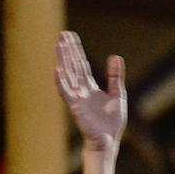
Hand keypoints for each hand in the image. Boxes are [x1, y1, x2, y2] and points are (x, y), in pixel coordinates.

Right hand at [55, 31, 125, 152]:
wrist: (108, 140)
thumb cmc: (112, 122)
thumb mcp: (117, 95)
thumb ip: (115, 76)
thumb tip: (115, 56)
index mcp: (90, 87)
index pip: (81, 64)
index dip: (76, 50)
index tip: (71, 36)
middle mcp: (81, 90)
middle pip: (73, 65)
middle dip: (68, 50)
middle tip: (62, 33)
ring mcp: (77, 98)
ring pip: (68, 74)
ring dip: (63, 59)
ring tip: (59, 44)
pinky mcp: (75, 107)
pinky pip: (65, 92)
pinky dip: (61, 81)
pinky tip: (57, 69)